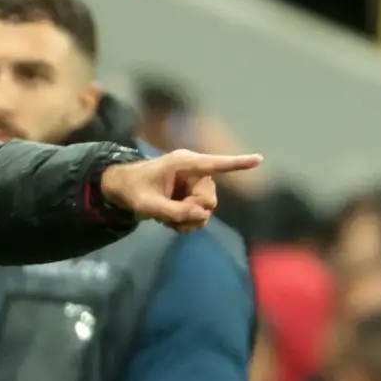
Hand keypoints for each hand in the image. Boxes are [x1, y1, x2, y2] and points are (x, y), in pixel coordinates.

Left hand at [100, 149, 262, 231]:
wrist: (122, 188)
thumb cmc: (132, 189)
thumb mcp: (147, 204)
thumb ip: (172, 211)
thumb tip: (200, 215)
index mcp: (183, 164)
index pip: (215, 164)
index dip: (237, 163)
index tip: (259, 159)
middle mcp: (194, 172)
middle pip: (209, 200)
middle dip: (192, 212)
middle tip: (171, 217)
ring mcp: (194, 184)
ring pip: (206, 210)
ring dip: (188, 220)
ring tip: (166, 219)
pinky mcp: (192, 195)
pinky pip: (200, 214)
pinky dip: (186, 221)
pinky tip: (169, 220)